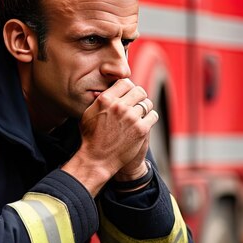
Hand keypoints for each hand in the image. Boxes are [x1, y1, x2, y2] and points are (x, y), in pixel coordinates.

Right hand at [62, 79, 157, 195]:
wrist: (97, 160)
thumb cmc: (91, 138)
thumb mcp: (88, 114)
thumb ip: (99, 100)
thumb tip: (105, 89)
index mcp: (106, 99)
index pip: (125, 82)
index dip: (128, 89)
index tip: (128, 96)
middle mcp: (119, 106)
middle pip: (139, 91)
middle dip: (139, 98)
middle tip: (136, 106)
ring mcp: (131, 117)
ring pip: (148, 103)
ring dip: (145, 110)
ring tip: (138, 117)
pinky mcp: (141, 129)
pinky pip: (153, 116)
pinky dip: (150, 119)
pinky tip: (143, 124)